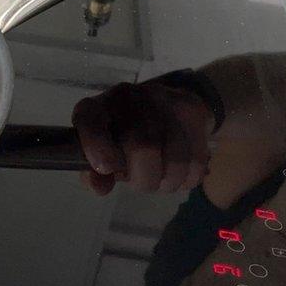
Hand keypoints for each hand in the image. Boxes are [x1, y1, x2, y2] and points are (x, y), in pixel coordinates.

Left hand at [72, 81, 214, 195]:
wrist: (163, 108)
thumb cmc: (121, 137)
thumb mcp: (99, 152)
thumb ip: (93, 172)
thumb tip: (100, 188)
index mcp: (96, 107)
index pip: (89, 119)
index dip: (97, 146)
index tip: (106, 168)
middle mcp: (128, 97)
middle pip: (142, 145)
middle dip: (143, 178)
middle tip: (141, 182)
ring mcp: (163, 101)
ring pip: (175, 158)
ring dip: (167, 181)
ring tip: (159, 178)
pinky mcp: (193, 111)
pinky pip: (196, 160)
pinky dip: (186, 179)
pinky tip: (177, 173)